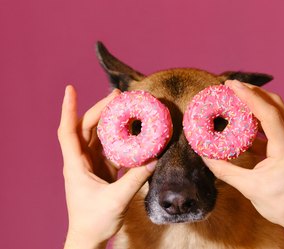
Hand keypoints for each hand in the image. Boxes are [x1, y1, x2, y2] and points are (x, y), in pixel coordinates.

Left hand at [58, 86, 155, 248]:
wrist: (88, 237)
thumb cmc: (94, 221)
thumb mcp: (116, 199)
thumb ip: (136, 178)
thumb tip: (154, 159)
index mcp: (76, 164)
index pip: (67, 131)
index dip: (68, 109)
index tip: (70, 89)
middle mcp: (81, 160)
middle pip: (87, 128)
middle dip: (100, 109)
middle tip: (117, 95)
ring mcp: (91, 165)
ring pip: (99, 136)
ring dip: (110, 122)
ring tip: (126, 108)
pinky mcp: (102, 170)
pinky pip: (110, 149)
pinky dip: (119, 139)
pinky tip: (132, 132)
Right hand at [204, 80, 283, 229]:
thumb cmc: (281, 204)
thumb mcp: (249, 188)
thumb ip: (224, 170)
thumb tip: (204, 155)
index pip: (268, 112)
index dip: (249, 96)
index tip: (231, 85)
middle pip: (275, 104)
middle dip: (253, 92)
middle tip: (231, 86)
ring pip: (278, 110)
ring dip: (257, 101)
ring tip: (236, 98)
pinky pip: (276, 123)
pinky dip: (260, 116)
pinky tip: (245, 119)